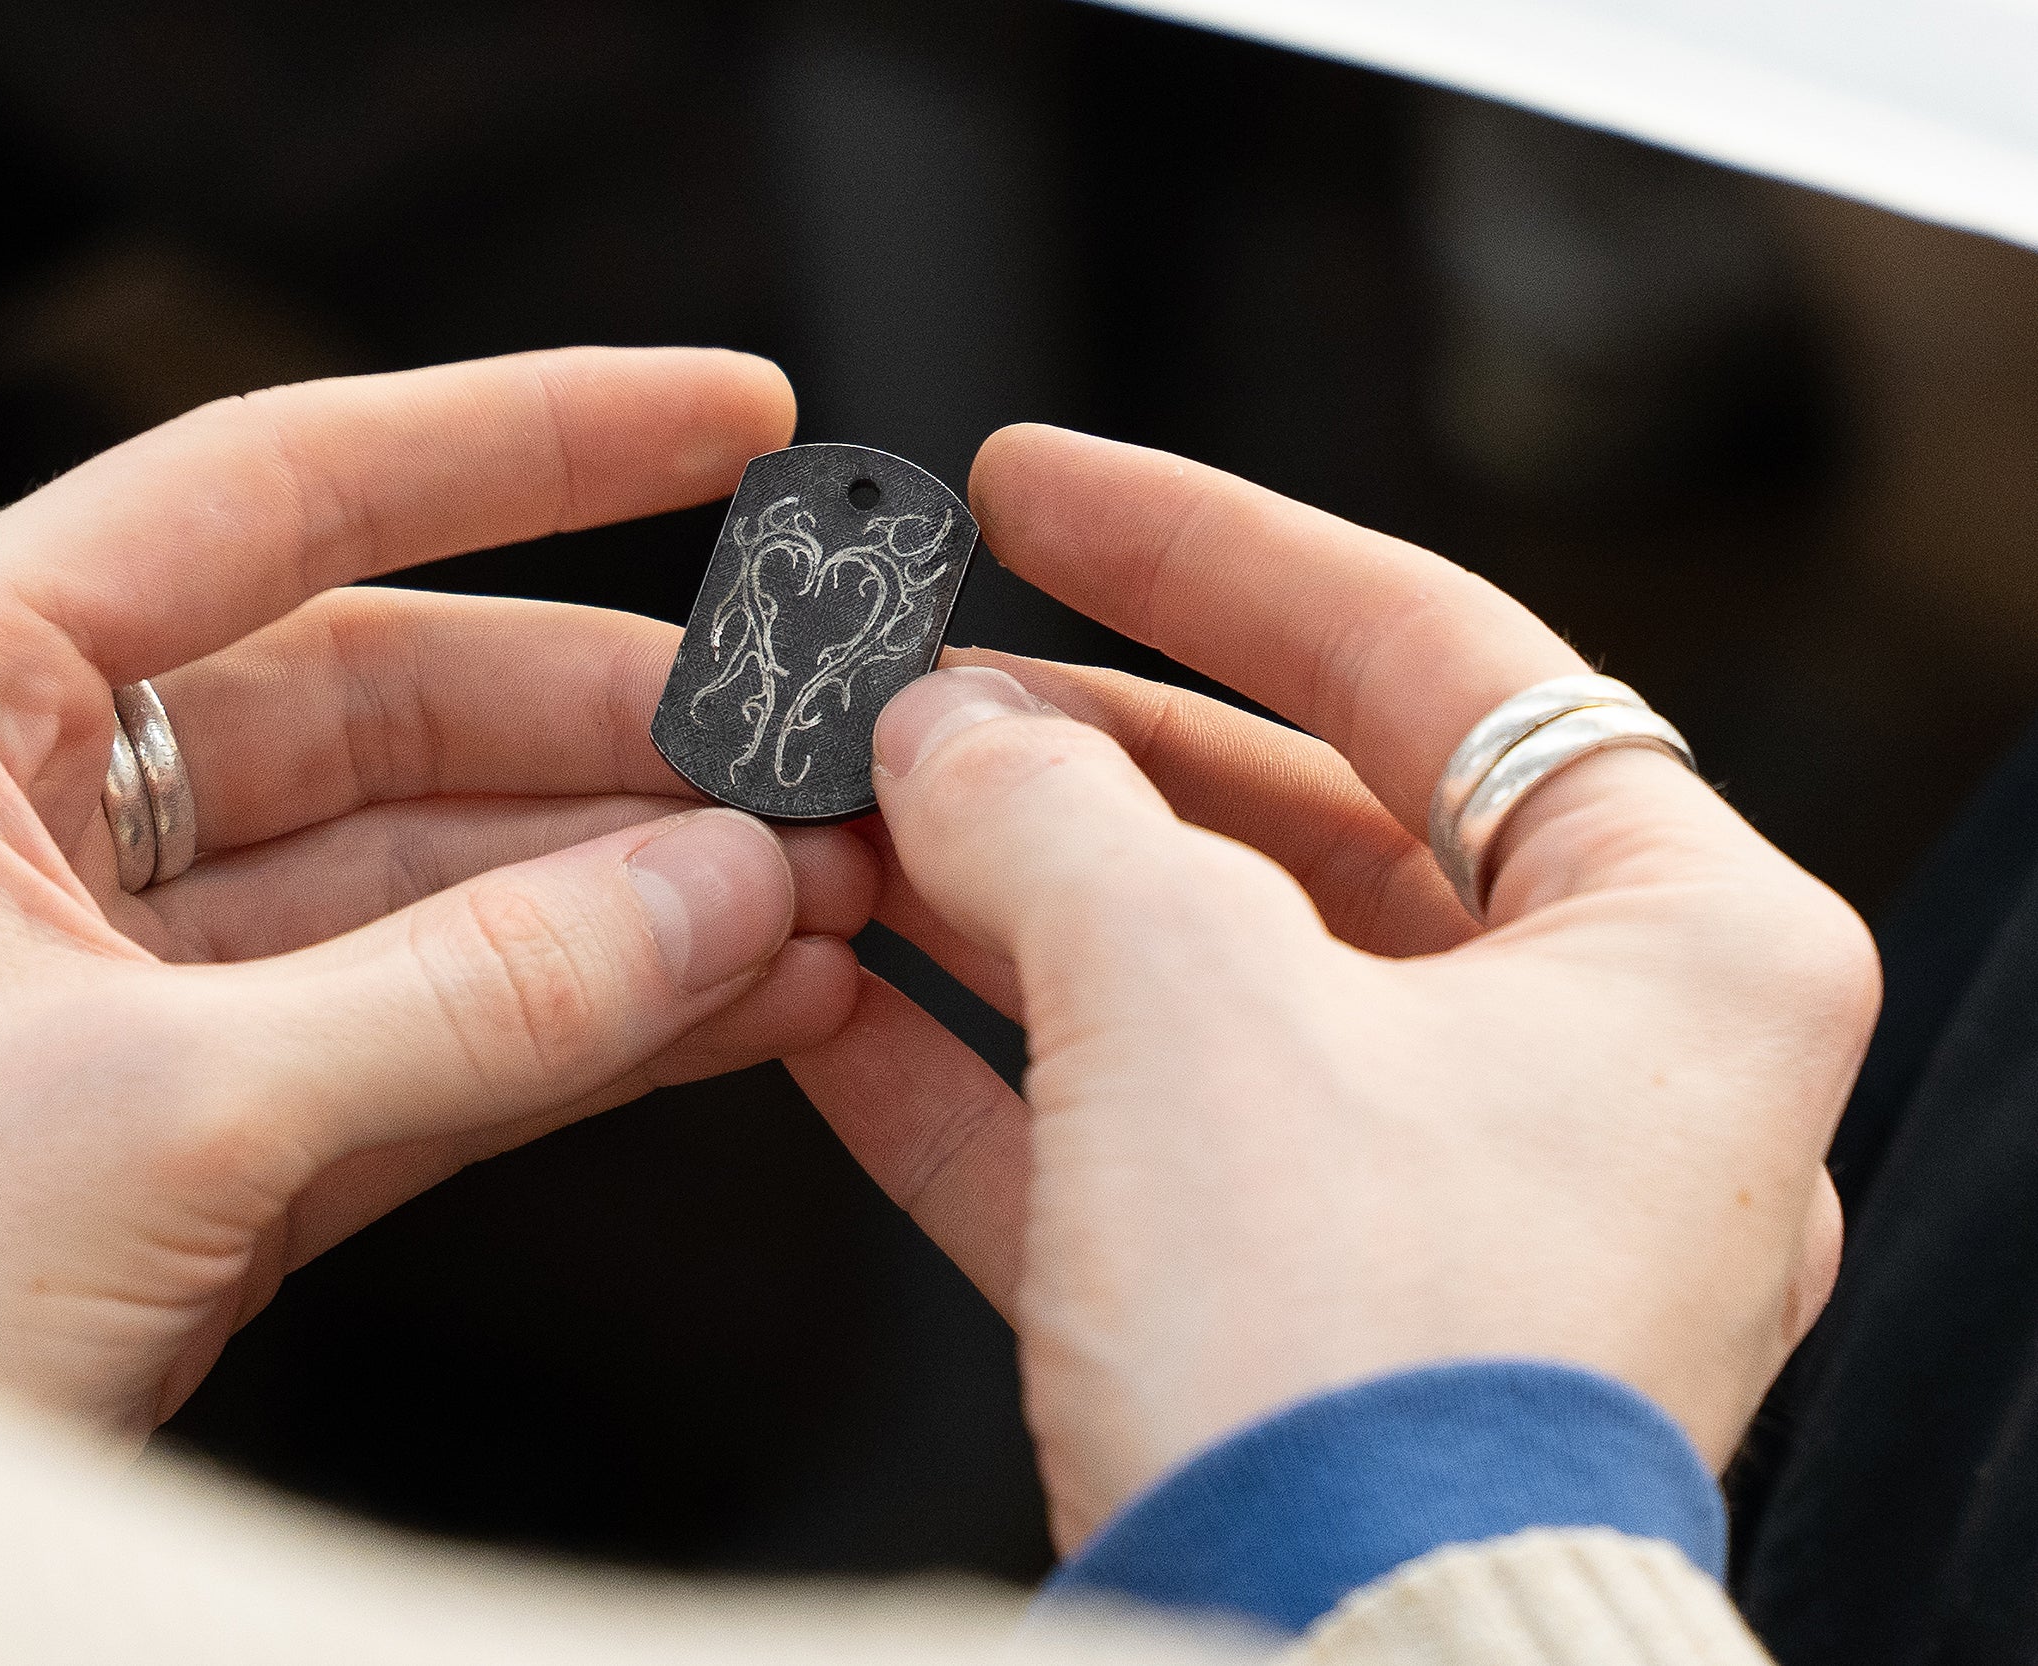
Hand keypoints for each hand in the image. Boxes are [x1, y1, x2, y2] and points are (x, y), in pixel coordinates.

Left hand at [0, 348, 877, 1430]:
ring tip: (812, 894)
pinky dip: (568, 1024)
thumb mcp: (157, 1117)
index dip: (519, 440)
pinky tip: (724, 1005)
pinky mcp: (178, 1128)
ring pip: (418, 882)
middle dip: (608, 735)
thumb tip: (724, 894)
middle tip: (807, 756)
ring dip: (619, 893)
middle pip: (378, 702)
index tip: (721, 422)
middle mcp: (11, 809)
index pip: (269, 491)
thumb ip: (471, 996)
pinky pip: (413, 1031)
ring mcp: (106, 978)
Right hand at [790, 424, 1874, 1546]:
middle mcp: (1604, 1076)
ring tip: (844, 832)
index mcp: (1680, 945)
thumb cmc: (1361, 1370)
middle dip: (1070, 759)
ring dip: (1007, 912)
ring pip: (1204, 993)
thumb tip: (940, 729)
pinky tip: (833, 1012)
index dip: (1205, 548)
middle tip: (906, 697)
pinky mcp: (1323, 1331)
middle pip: (1297, 827)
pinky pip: (1145, 1152)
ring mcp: (1460, 1215)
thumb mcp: (1182, 1001)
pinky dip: (993, 1082)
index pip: (1431, 655)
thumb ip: (1047, 813)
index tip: (1041, 490)